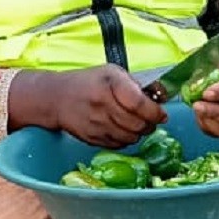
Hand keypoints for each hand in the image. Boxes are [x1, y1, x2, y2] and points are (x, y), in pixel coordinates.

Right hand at [51, 65, 165, 147]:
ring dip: (139, 133)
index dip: (155, 112)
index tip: (162, 114)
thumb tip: (160, 95)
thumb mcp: (112, 72)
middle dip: (150, 124)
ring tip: (138, 124)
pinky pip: (119, 145)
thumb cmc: (89, 82)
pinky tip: (123, 129)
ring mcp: (97, 125)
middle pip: (137, 124)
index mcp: (110, 84)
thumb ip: (136, 84)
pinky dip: (126, 139)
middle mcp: (102, 105)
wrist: (57, 98)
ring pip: (130, 137)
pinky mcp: (92, 139)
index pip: (139, 104)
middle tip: (152, 119)